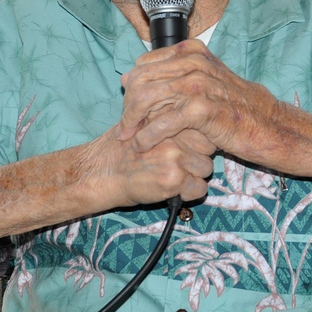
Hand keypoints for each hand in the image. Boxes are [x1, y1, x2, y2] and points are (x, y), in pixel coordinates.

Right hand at [89, 125, 215, 205]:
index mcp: (170, 118)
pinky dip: (189, 193)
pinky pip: (200, 189)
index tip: (189, 146)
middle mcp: (175, 135)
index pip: (204, 127)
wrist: (101, 173)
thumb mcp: (144, 124)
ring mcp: (176, 157)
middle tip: (179, 163)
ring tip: (173, 175)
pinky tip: (172, 189)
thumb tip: (199, 120)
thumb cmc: (122, 149)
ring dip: (194, 175)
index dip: (199, 139)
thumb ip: (169, 122)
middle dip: (198, 157)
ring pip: (206, 169)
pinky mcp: (173, 179)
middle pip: (210, 148)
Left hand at [116, 39, 271, 156]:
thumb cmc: (230, 105)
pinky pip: (162, 121)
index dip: (132, 88)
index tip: (129, 109)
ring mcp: (198, 83)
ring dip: (132, 121)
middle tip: (125, 126)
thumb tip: (126, 76)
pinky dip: (147, 135)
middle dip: (127, 105)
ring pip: (146, 98)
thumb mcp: (200, 81)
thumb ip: (167, 76)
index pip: (142, 65)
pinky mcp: (201, 108)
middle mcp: (193, 62)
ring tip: (128, 137)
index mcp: (190, 51)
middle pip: (140, 80)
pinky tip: (142, 145)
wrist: (263, 123)